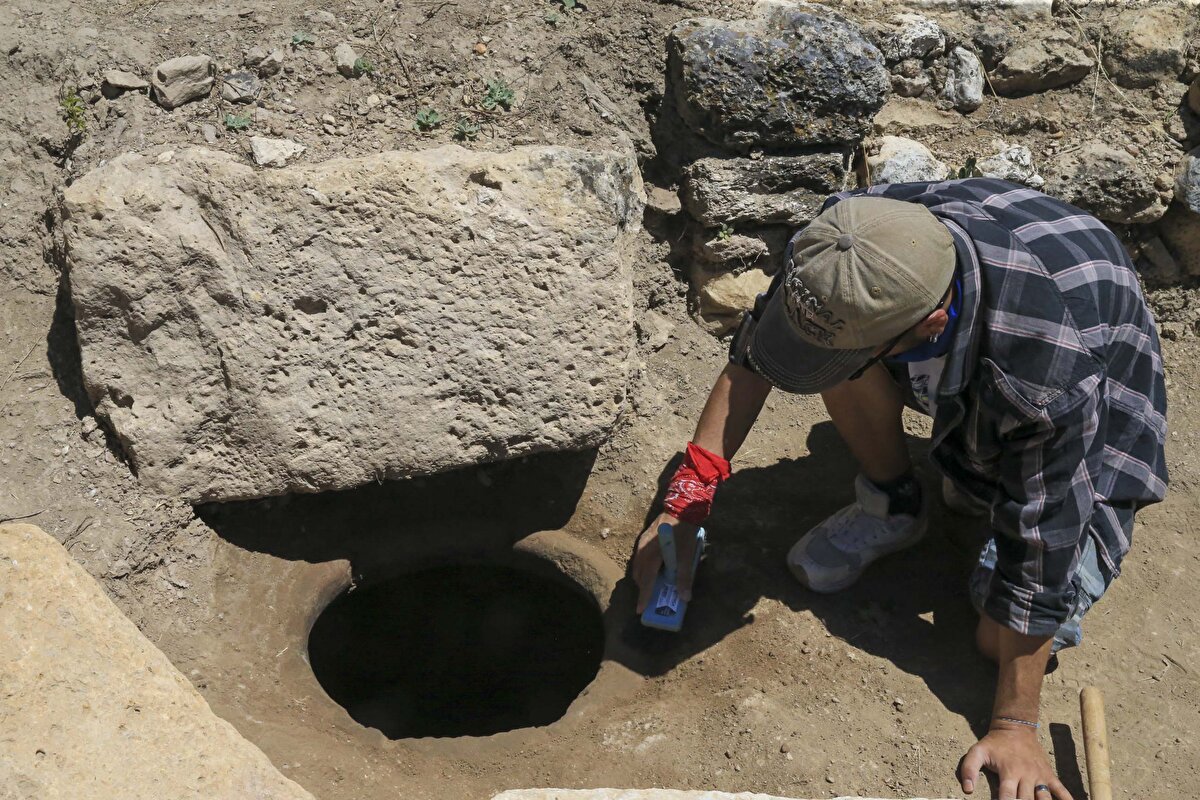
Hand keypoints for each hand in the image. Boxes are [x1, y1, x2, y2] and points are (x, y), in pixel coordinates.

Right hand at [632, 512, 698, 613]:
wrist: (680, 508)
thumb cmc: (683, 532)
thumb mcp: (686, 556)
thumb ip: (684, 577)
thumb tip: (685, 597)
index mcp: (652, 557)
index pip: (646, 582)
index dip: (643, 597)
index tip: (640, 610)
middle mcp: (642, 551)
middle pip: (639, 576)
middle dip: (643, 588)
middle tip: (650, 598)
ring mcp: (641, 544)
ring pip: (637, 567)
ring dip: (643, 578)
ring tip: (652, 585)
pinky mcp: (644, 539)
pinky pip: (639, 559)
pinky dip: (644, 568)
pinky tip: (654, 569)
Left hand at [958, 724, 1072, 799]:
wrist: (1016, 728)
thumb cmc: (995, 743)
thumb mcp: (977, 752)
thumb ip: (969, 769)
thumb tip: (967, 789)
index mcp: (1009, 773)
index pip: (1007, 797)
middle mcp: (1026, 776)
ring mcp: (1040, 776)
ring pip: (1044, 799)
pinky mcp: (1049, 775)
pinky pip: (1061, 790)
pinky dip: (1067, 799)